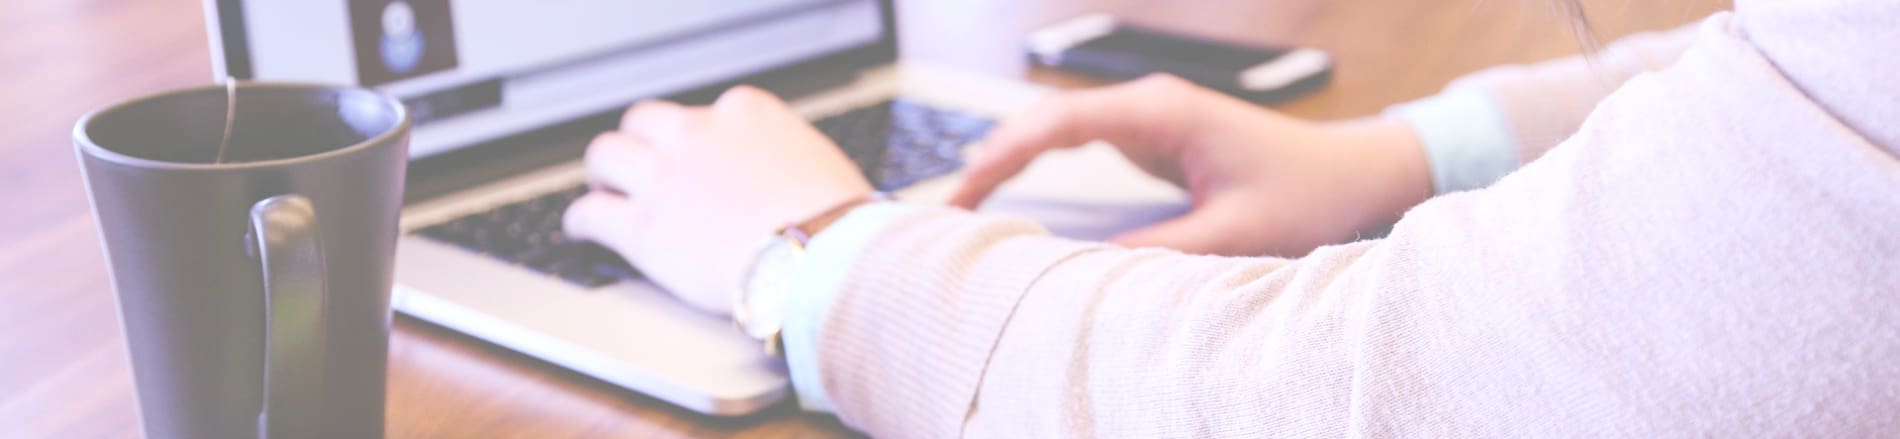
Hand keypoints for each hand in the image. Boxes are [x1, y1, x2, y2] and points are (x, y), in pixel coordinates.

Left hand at [563, 86, 872, 313]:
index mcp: (744, 112)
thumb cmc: (836, 220)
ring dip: (603, 172)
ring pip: (606, 155)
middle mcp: (697, 134)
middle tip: (638, 165)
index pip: (705, 113)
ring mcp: (664, 178)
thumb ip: (786, 158)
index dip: (695, 139)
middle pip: (644, 121)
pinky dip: (581, 220)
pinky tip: (581, 230)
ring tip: (602, 189)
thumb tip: (787, 176)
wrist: (822, 257)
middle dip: (639, 143)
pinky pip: (591, 213)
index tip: (696, 158)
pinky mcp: (642, 227)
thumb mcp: (818, 163)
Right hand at [951, 74, 1432, 256]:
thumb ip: (1158, 251)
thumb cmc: (1305, 193)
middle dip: (992, 158)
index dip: (1004, 156)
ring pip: (1056, 129)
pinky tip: (1009, 191)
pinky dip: (1039, 165)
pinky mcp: (1152, 136)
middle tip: (948, 210)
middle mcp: (1148, 104)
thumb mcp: (1232, 234)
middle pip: (1044, 119)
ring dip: (1010, 159)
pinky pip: (1078, 143)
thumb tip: (1084, 270)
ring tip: (965, 205)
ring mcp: (1148, 117)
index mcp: (1163, 112)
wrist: (1350, 172)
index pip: (1060, 123)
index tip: (965, 192)